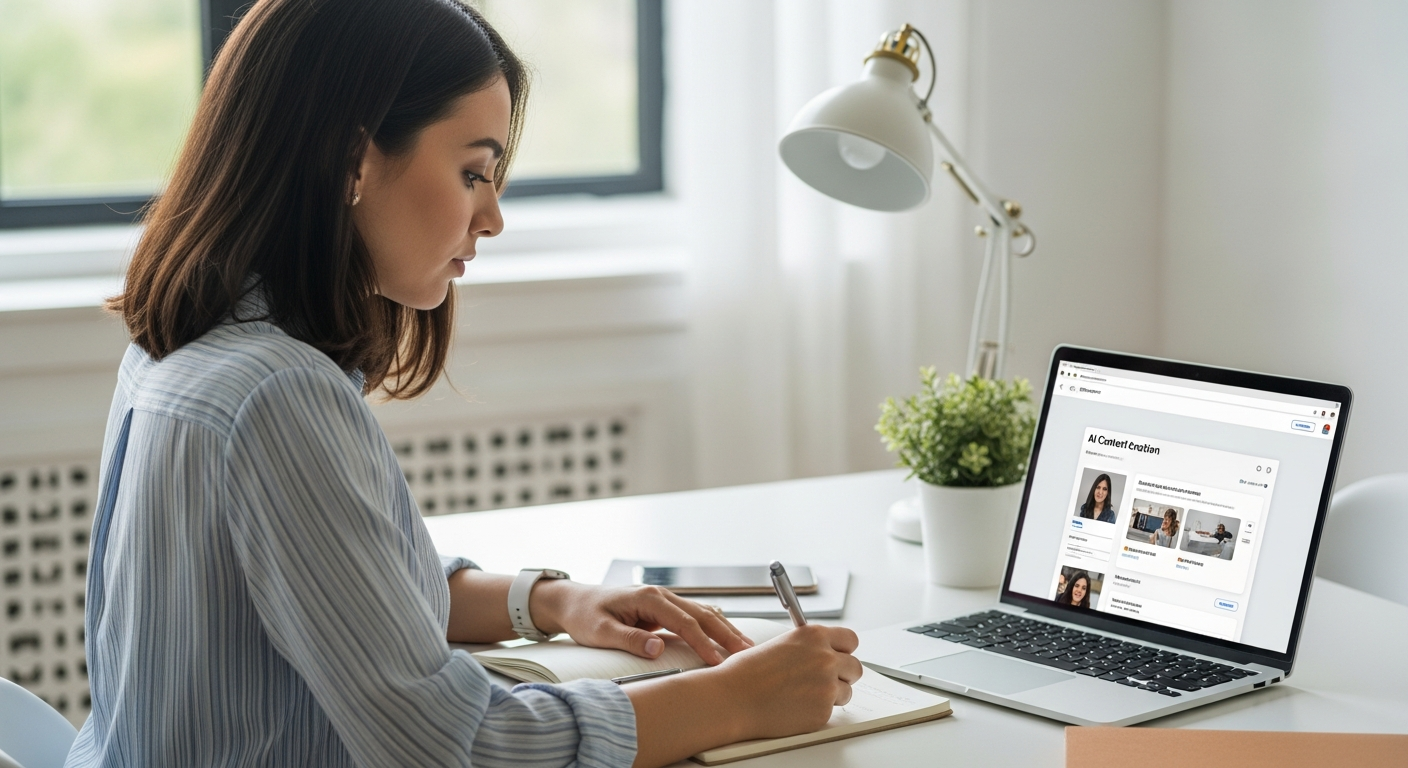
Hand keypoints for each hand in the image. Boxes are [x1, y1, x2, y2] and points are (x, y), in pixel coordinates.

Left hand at [530, 582, 753, 664]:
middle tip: (748, 653)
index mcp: (649, 598)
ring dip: (725, 629)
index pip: (684, 622)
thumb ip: (629, 640)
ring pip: (703, 614)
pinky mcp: (663, 611)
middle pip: (702, 614)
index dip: (703, 642)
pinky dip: (713, 628)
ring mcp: (664, 601)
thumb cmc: (585, 615)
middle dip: (726, 634)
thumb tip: (658, 649)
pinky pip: (694, 618)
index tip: (717, 661)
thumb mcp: (600, 631)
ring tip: (746, 647)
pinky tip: (727, 636)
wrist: (573, 602)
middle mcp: (661, 596)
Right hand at [711, 624, 862, 738]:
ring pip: (847, 691)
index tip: (839, 655)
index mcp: (814, 636)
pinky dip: (817, 711)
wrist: (733, 698)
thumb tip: (823, 654)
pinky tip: (796, 707)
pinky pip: (831, 711)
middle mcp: (825, 658)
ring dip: (832, 694)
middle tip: (826, 680)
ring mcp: (827, 685)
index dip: (844, 650)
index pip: (850, 639)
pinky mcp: (823, 710)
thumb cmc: (747, 672)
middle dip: (843, 674)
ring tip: (804, 695)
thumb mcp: (782, 645)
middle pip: (855, 667)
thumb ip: (808, 648)